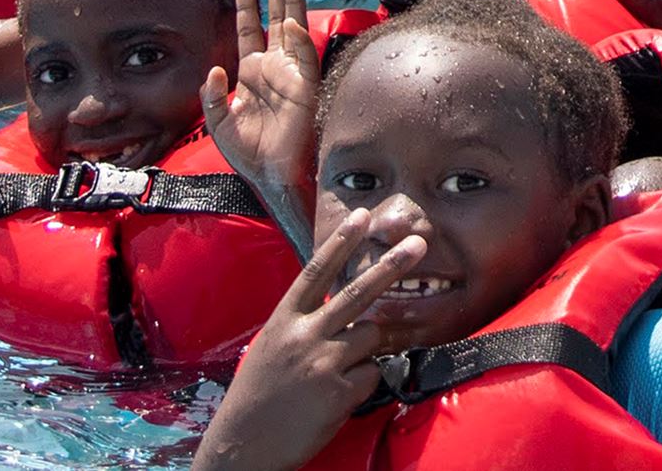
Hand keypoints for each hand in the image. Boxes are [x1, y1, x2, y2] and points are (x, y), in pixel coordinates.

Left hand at [202, 0, 322, 254]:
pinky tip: (289, 21)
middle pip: (275, 21)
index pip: (250, 31)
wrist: (271, 176)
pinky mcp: (305, 87)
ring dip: (292, 4)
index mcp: (252, 74)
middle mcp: (274, 69)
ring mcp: (291, 75)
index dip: (248, 7)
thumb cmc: (249, 154)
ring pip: (293, 30)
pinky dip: (297, 40)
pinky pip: (302, 58)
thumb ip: (212, 96)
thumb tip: (215, 70)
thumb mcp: (219, 123)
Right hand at [205, 207, 425, 470]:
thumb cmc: (257, 398)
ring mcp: (323, 363)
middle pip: (357, 293)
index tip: (363, 215)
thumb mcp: (271, 348)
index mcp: (284, 321)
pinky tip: (335, 400)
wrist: (243, 446)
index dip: (341, 242)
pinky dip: (362, 385)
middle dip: (391, 266)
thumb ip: (302, 325)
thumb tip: (339, 310)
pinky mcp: (340, 392)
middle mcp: (304, 336)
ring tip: (335, 375)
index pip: (316, 272)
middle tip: (419, 244)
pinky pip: (372, 376)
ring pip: (371, 338)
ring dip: (366, 352)